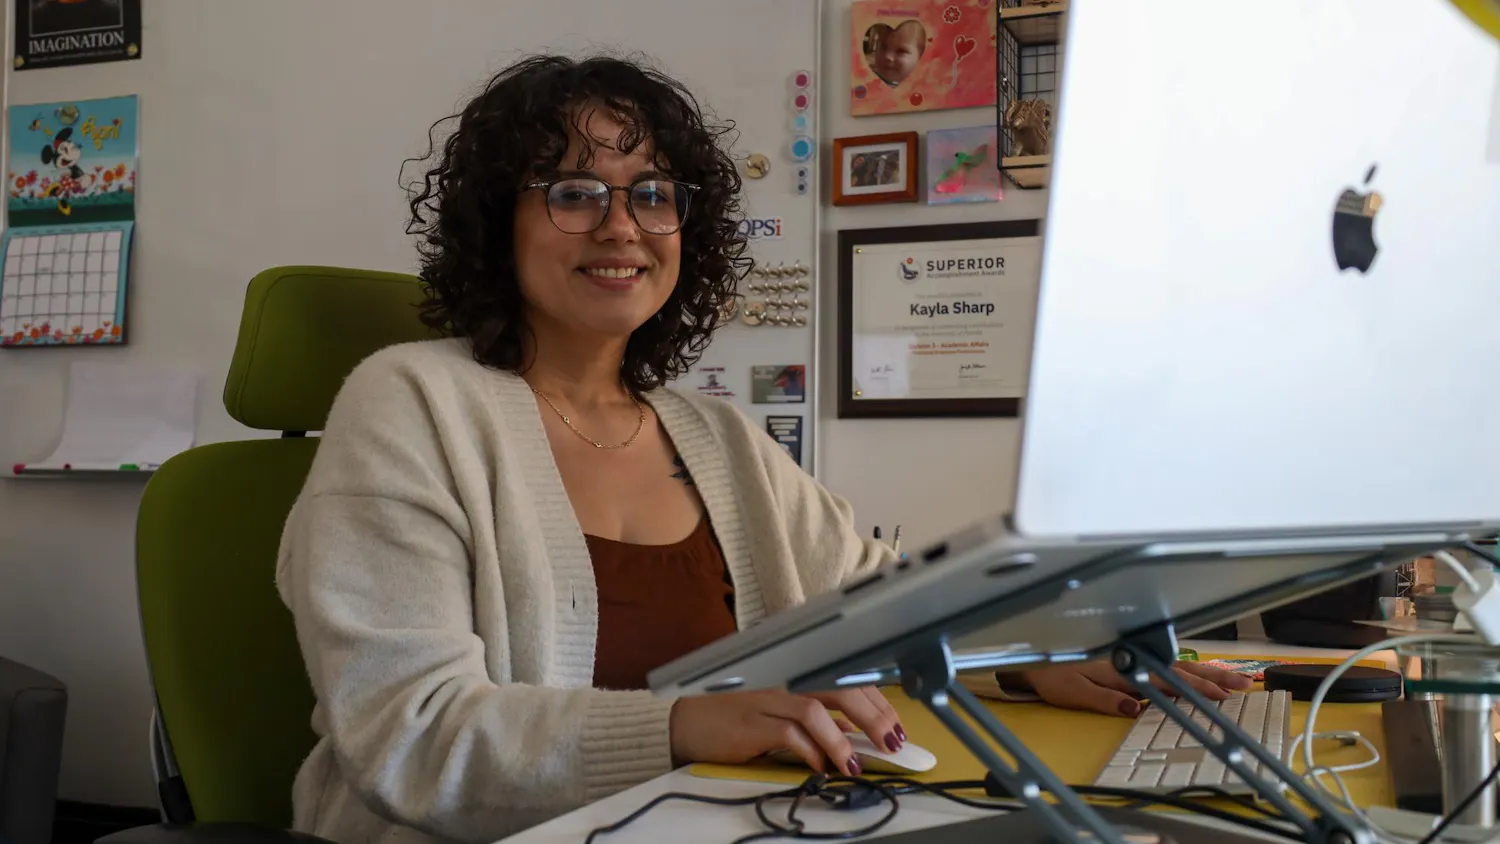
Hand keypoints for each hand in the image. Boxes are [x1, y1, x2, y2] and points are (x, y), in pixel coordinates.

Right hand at [669, 687, 905, 775]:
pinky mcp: (751, 722)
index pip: (847, 677)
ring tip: (856, 762)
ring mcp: (767, 697)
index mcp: (796, 672)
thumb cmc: (736, 714)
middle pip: (839, 687)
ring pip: (816, 709)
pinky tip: (821, 766)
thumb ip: (815, 716)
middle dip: (872, 716)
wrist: (688, 720)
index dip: (877, 700)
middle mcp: (784, 678)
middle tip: (891, 742)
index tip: (895, 724)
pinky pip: (789, 733)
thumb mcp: (780, 710)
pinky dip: (811, 750)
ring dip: (842, 739)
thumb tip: (854, 733)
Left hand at [1020, 659, 1251, 716]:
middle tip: (1244, 683)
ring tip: (1233, 678)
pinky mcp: (1128, 654)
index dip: (1196, 688)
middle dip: (1213, 676)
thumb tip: (1137, 708)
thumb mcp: (1074, 692)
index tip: (1224, 694)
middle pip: (1180, 668)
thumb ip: (1105, 699)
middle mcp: (1132, 657)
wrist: (1030, 652)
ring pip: (1176, 661)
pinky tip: (1199, 671)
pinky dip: (1187, 665)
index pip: (1167, 680)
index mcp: (1122, 667)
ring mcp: (1132, 654)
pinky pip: (1165, 660)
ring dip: (1205, 670)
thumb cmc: (1051, 674)